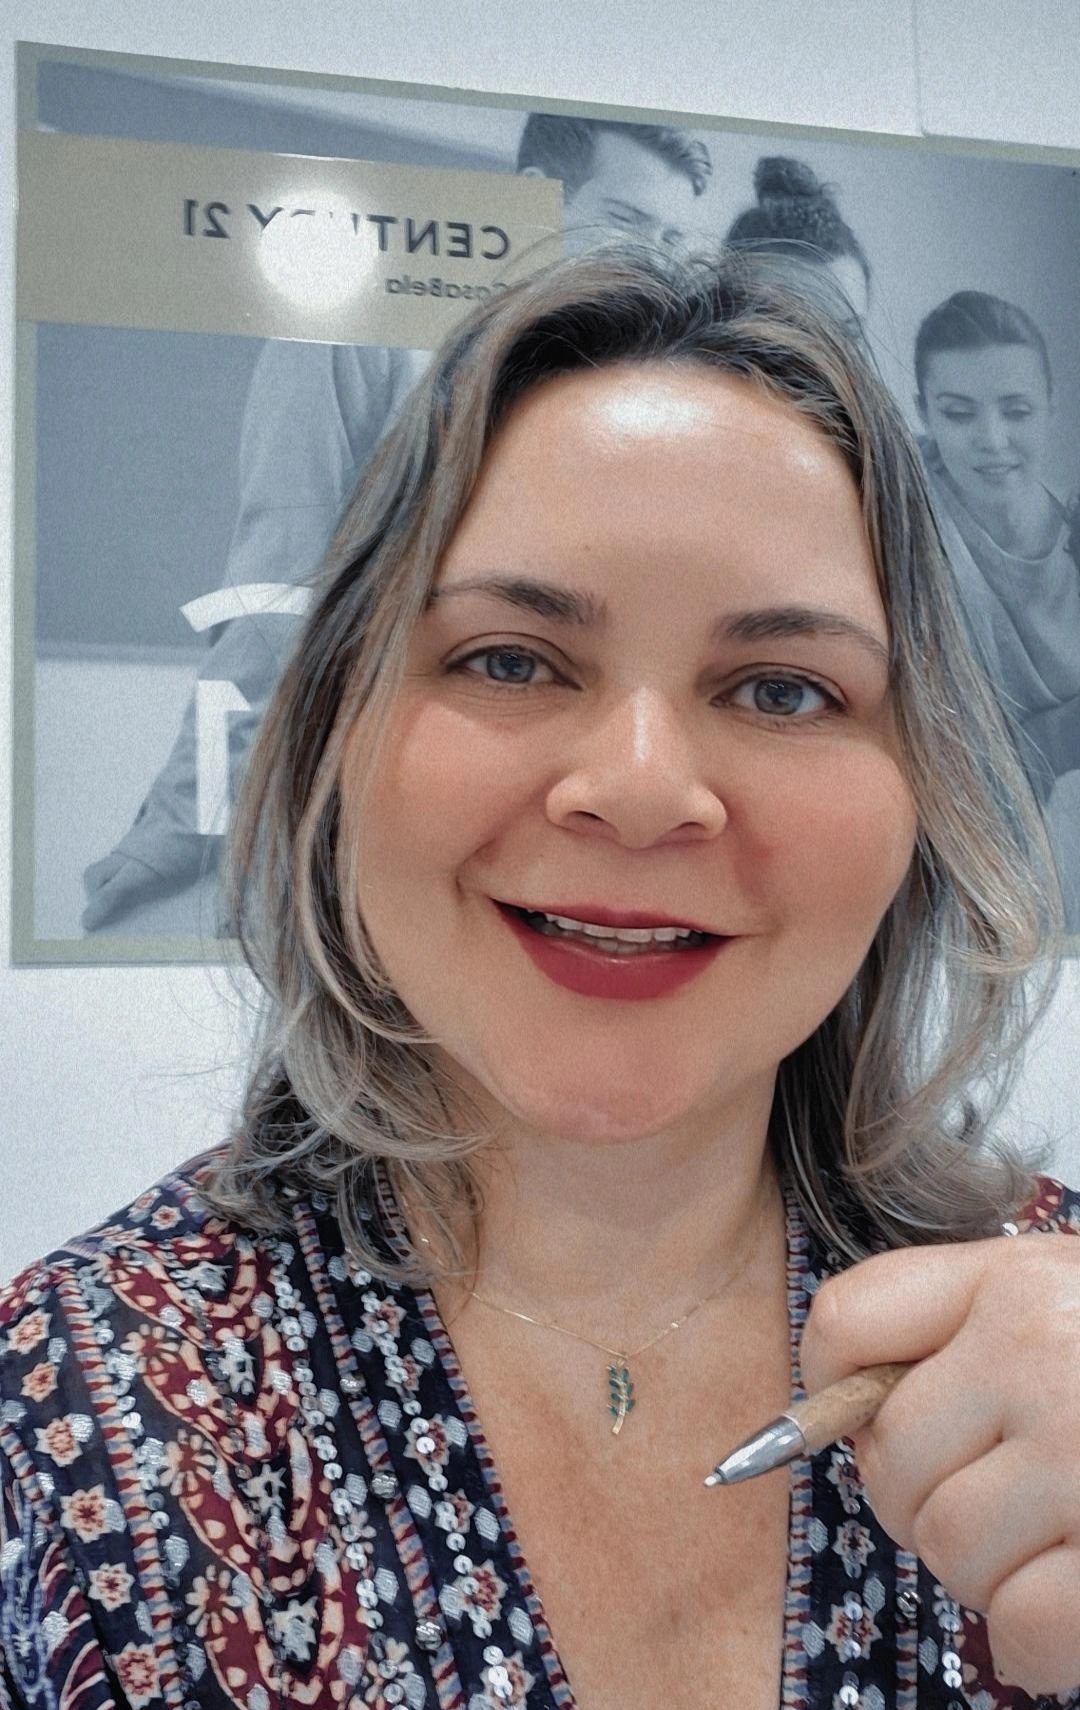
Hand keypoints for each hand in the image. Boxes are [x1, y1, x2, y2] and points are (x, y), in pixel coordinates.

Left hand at [799, 1230, 1079, 1697]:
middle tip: (988, 1501)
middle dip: (918, 1500)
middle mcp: (1045, 1353)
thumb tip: (841, 1417)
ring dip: (983, 1571)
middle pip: (890, 1460)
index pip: (845, 1322)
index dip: (833, 1390)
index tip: (866, 1424)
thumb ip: (954, 1327)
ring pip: (949, 1548)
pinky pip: (1022, 1627)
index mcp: (1016, 1281)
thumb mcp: (1060, 1294)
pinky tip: (1072, 1608)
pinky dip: (1034, 1642)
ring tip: (1048, 1542)